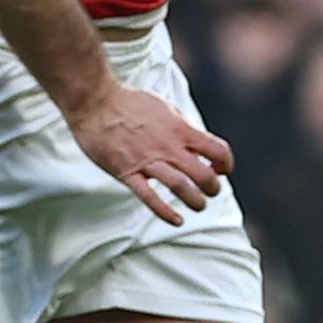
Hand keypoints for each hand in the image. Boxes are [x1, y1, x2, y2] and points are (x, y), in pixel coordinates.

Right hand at [65, 82, 233, 223]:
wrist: (96, 101)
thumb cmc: (130, 102)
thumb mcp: (166, 108)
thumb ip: (182, 128)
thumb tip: (197, 143)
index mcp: (180, 129)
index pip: (217, 150)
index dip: (225, 163)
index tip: (221, 170)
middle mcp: (168, 147)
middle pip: (204, 174)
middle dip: (213, 187)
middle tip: (211, 191)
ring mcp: (148, 161)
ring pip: (181, 187)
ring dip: (195, 201)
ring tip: (199, 205)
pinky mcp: (127, 173)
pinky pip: (149, 197)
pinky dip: (165, 212)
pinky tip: (176, 220)